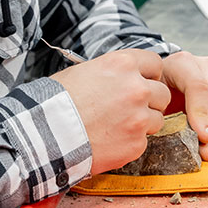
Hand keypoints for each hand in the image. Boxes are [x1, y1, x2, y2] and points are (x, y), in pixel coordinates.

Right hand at [51, 48, 170, 174]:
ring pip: (157, 118)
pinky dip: (130, 141)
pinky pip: (143, 141)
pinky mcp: (136, 143)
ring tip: (116, 125)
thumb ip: (113, 73)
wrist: (45, 135)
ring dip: (142, 122)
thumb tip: (126, 76)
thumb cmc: (58, 101)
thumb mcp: (84, 71)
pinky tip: (110, 140)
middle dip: (149, 100)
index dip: (149, 74)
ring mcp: (139, 117)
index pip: (155, 63)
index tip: (143, 82)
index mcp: (123, 64)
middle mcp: (136, 88)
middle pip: (162, 93)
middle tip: (129, 108)